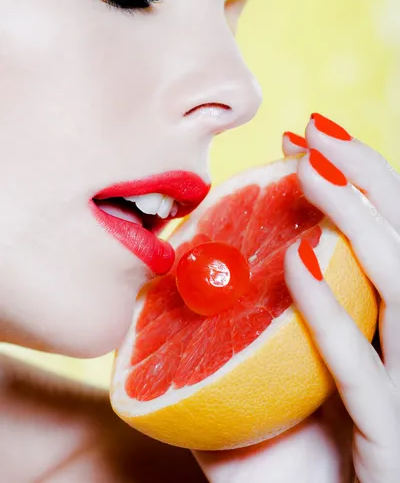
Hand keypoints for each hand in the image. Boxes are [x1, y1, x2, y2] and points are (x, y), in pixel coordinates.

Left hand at [195, 114, 399, 482]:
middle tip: (314, 133)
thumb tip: (192, 257)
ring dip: (356, 223)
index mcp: (378, 329)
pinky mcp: (391, 442)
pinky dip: (331, 313)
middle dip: (364, 180)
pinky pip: (364, 369)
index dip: (354, 183)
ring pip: (398, 292)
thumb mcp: (243, 375)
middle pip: (399, 248)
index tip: (301, 139)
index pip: (379, 240)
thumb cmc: (269, 458)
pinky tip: (298, 263)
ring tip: (309, 173)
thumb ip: (230, 321)